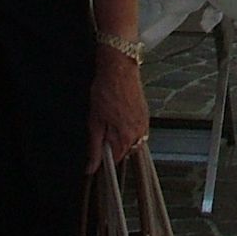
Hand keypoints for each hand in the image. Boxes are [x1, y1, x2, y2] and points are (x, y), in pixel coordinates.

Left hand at [85, 49, 150, 171]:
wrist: (119, 69)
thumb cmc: (107, 91)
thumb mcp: (94, 122)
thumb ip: (94, 147)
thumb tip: (91, 166)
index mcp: (126, 137)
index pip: (116, 159)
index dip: (104, 157)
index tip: (97, 151)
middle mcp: (139, 132)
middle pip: (125, 150)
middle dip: (113, 144)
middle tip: (101, 128)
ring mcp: (144, 122)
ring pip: (131, 140)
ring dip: (120, 135)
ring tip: (109, 118)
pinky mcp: (145, 114)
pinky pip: (136, 128)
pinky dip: (126, 126)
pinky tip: (117, 113)